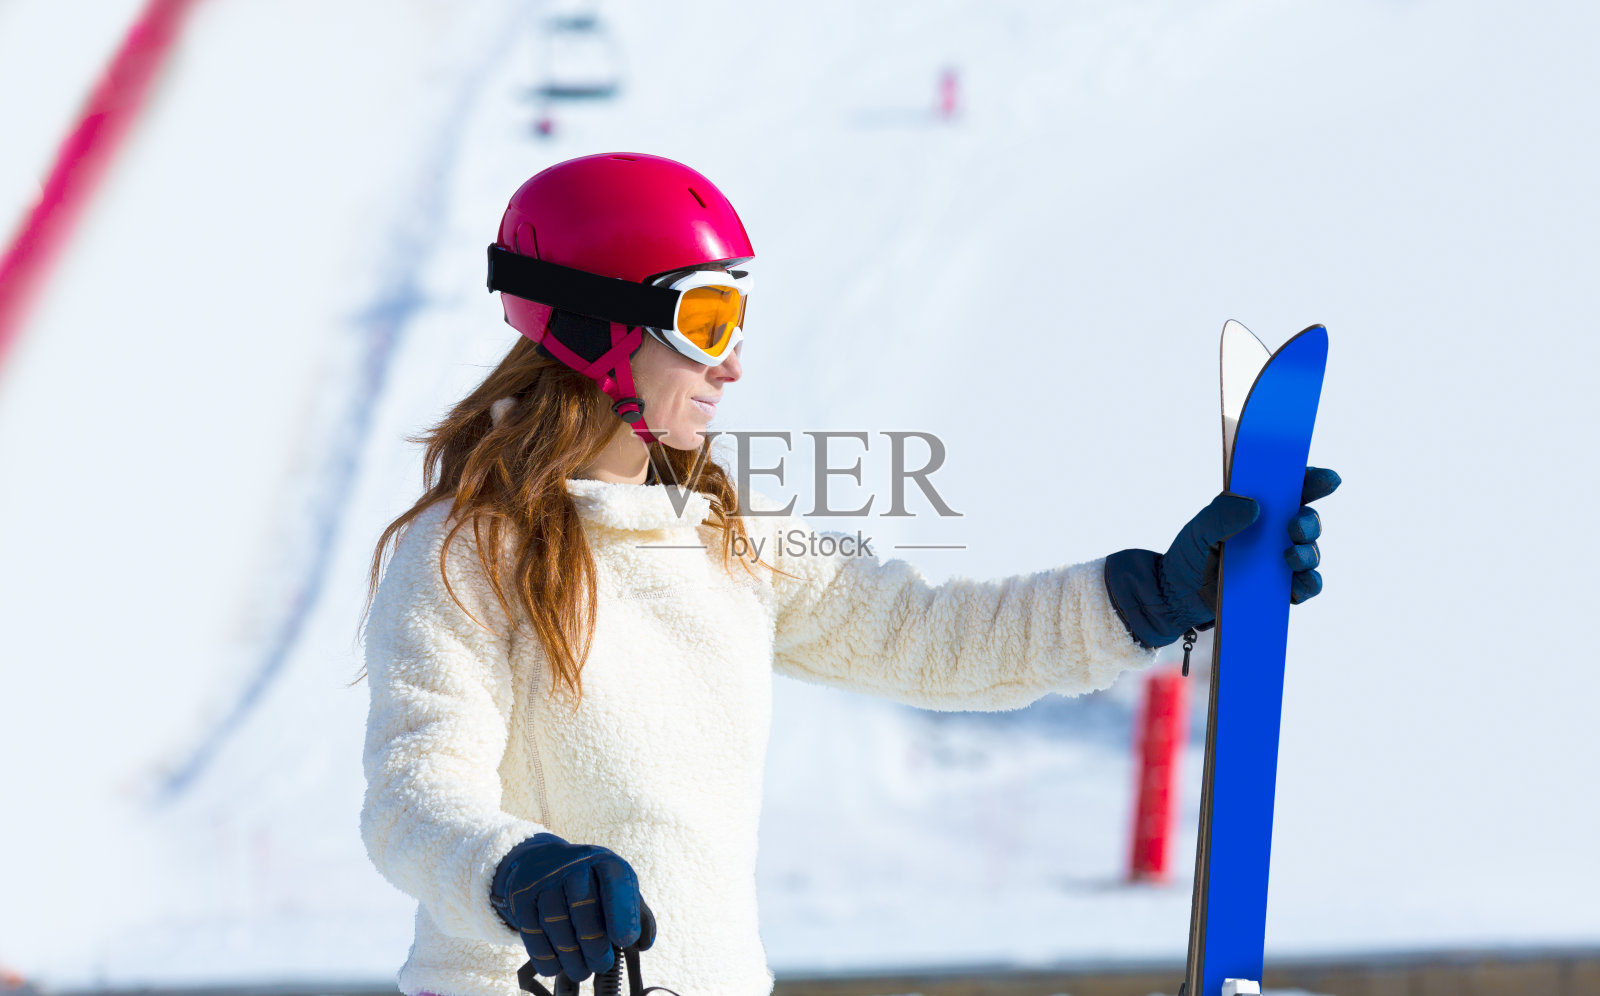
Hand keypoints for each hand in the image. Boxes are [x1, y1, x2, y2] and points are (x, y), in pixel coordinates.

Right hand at [490, 833, 655, 980]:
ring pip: (556, 923)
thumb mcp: (615, 887)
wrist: (543, 864)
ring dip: (570, 955)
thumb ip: (634, 912)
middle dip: (595, 945)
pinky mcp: (522, 898)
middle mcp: (572, 865)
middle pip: (583, 908)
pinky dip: (546, 956)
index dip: (622, 914)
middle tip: (602, 964)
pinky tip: (557, 966)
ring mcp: (544, 880)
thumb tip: (643, 943)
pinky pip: (533, 933)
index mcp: (603, 861)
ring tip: (582, 970)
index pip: (616, 882)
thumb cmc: (590, 883)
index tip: (625, 941)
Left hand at [1104, 466, 1340, 648]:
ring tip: (1290, 557)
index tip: (1327, 480)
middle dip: (1310, 522)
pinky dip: (1308, 584)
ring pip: (1310, 553)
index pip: (1292, 490)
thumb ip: (1222, 514)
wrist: (1179, 594)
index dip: (1313, 481)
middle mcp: (1275, 533)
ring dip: (1308, 554)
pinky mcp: (1279, 588)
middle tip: (1295, 527)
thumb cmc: (1191, 553)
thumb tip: (1255, 506)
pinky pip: (1305, 586)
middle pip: (1307, 521)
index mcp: (1259, 509)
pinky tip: (1300, 583)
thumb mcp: (1200, 529)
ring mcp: (1280, 561)